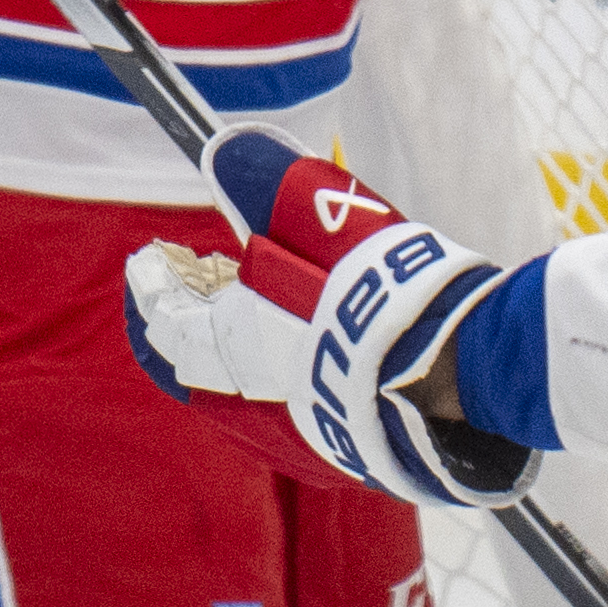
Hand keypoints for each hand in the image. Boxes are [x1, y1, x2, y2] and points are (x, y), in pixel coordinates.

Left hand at [120, 123, 529, 509]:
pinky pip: (288, 422)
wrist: (455, 374)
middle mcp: (247, 406)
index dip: (153, 287)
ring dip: (233, 358)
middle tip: (200, 288)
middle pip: (191, 368)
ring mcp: (295, 440)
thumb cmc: (381, 289)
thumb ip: (266, 179)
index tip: (152, 259)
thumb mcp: (322, 215)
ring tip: (255, 321)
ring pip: (236, 401)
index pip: (164, 319)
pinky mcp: (343, 458)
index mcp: (229, 346)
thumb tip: (223, 148)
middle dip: (185, 326)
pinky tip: (311, 363)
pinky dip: (280, 387)